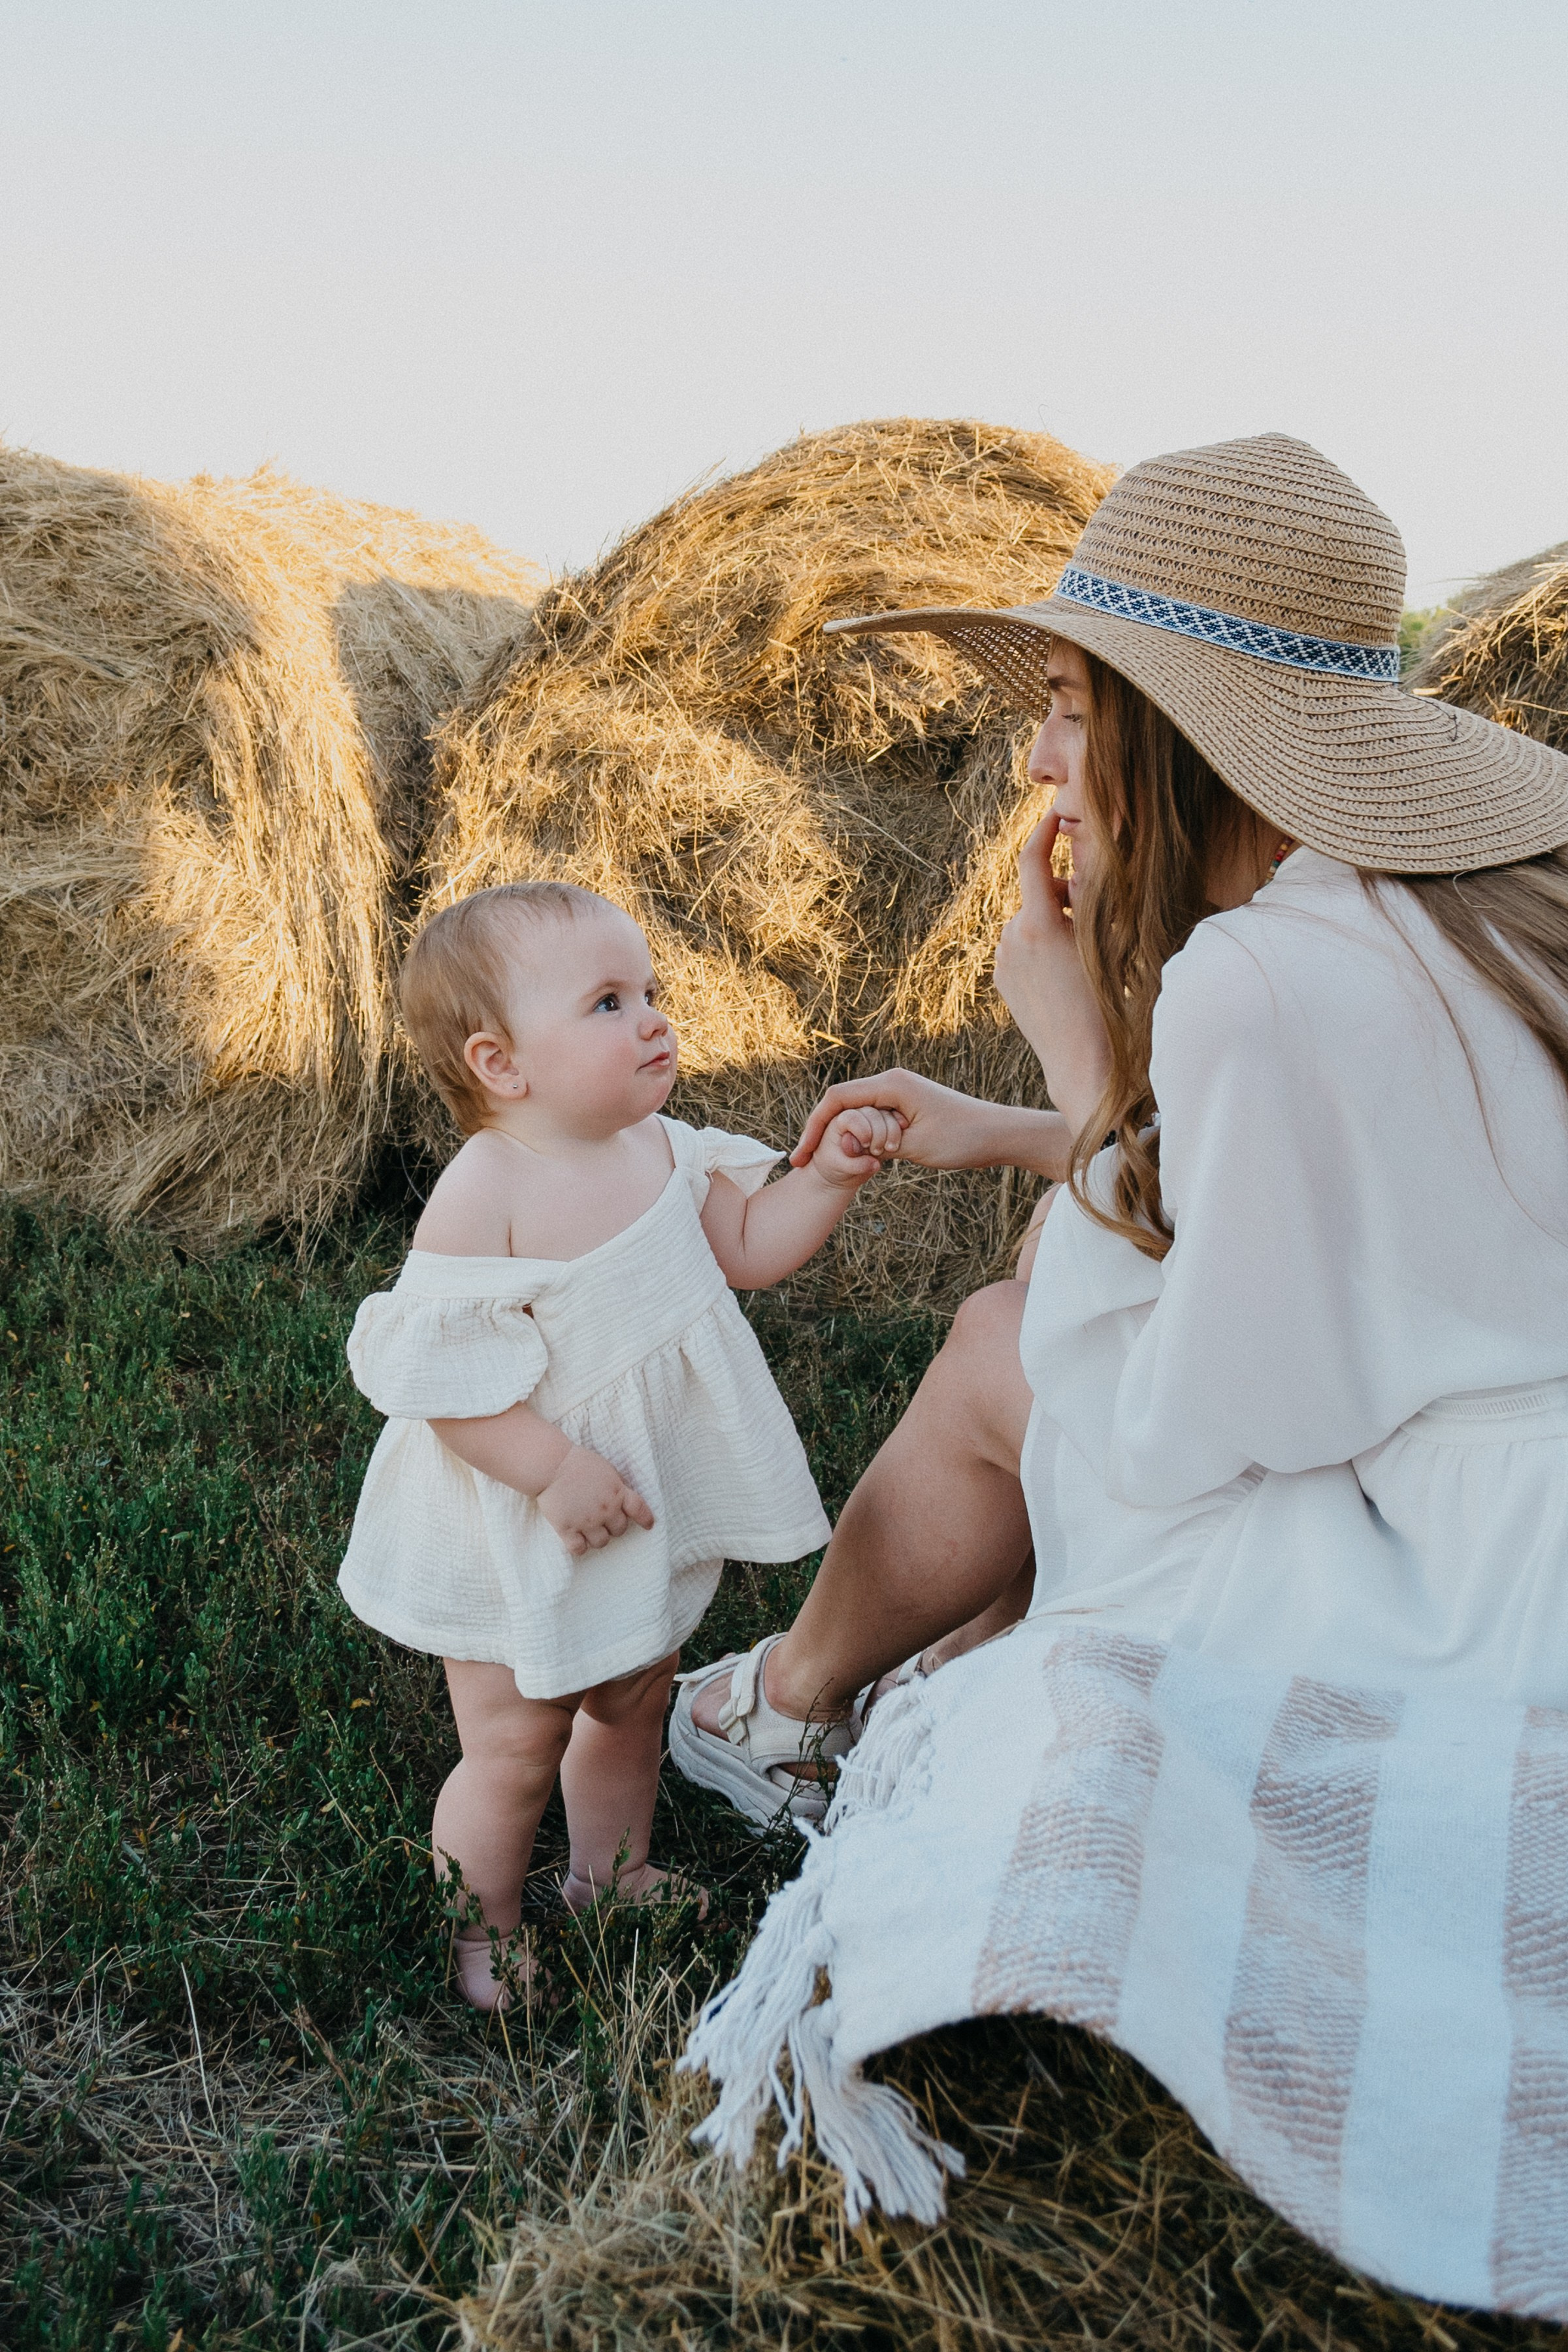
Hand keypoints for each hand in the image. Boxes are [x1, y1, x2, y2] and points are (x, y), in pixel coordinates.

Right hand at [536, 1445, 654, 1556]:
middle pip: (620, 1529)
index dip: (646, 1519)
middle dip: (615, 1527)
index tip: (649, 1525)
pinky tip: (576, 1541)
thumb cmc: (577, 1462)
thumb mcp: (605, 1469)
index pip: (639, 1509)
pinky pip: (579, 1549)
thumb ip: (615, 1486)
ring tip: (590, 1531)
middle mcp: (606, 1510)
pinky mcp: (567, 1528)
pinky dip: (579, 1547)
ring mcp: (587, 1521)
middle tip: (604, 1521)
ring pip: (602, 1542)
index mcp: (617, 1493)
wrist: (552, 1465)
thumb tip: (620, 1497)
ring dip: (598, 1538)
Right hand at [792, 1070, 996, 1171]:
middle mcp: (891, 1082)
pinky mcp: (906, 1105)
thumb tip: (850, 1144)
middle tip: (801, 1162)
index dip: (814, 1127)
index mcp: (890, 1085)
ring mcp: (899, 1092)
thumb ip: (877, 1142)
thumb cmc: (962, 1138)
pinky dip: (858, 1135)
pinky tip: (848, 1155)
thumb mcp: (914, 1146)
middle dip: (820, 1132)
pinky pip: (872, 1117)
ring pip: (856, 1111)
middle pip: (841, 1103)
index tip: (801, 1156)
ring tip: (819, 1162)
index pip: (837, 1099)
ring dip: (840, 1135)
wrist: (997, 1133)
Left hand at [992, 812, 1110, 1135]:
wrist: (1083, 1061)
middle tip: (1091, 914)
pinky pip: (1020, 948)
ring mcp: (1003, 961)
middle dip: (1061, 895)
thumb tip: (1083, 871)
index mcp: (1039, 925)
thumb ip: (1092, 902)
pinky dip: (1039, 948)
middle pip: (1036, 894)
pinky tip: (1063, 975)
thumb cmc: (1108, 1003)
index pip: (1033, 861)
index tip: (1053, 815)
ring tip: (1080, 956)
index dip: (1042, 832)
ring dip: (1051, 924)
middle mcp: (1012, 939)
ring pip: (1028, 922)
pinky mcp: (1001, 980)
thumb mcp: (1108, 944)